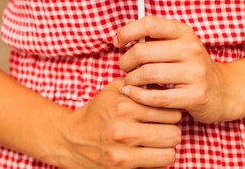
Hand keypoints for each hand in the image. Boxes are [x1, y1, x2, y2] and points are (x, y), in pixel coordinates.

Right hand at [50, 78, 181, 168]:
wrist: (70, 140)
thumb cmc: (97, 112)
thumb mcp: (114, 90)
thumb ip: (139, 83)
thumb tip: (165, 83)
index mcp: (125, 107)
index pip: (169, 112)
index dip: (172, 112)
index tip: (167, 113)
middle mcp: (125, 131)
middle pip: (173, 134)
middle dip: (172, 130)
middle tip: (166, 128)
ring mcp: (123, 155)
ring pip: (169, 154)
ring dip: (167, 148)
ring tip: (159, 142)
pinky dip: (156, 161)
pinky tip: (149, 152)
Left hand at [115, 16, 230, 123]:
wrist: (222, 90)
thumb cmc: (190, 66)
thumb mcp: (177, 44)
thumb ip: (154, 37)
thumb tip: (124, 30)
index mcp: (184, 32)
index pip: (149, 24)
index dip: (127, 32)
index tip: (118, 42)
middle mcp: (190, 49)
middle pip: (143, 51)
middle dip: (126, 60)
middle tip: (123, 67)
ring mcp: (194, 72)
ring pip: (148, 73)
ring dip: (131, 79)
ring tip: (129, 81)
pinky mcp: (195, 95)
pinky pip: (157, 97)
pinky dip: (140, 96)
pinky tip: (133, 94)